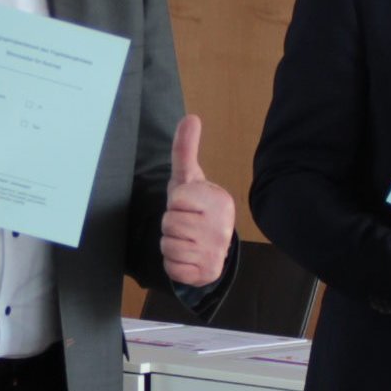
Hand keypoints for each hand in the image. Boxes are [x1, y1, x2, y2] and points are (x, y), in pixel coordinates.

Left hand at [160, 115, 234, 285]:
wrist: (210, 246)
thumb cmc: (195, 208)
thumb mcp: (188, 179)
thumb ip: (186, 149)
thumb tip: (190, 116)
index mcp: (220, 201)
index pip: (176, 198)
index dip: (175, 202)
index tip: (187, 205)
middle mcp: (222, 228)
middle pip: (169, 222)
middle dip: (170, 224)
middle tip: (185, 223)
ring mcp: (215, 253)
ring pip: (168, 244)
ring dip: (170, 243)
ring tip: (185, 239)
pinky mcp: (205, 273)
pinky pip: (172, 267)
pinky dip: (173, 263)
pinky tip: (186, 256)